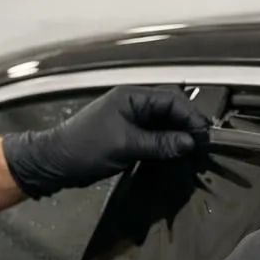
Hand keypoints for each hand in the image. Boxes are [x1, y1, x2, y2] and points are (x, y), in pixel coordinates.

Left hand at [2, 86, 209, 197]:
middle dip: (187, 125)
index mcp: (132, 96)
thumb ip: (159, 143)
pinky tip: (175, 155)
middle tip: (202, 145)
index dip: (191, 116)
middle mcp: (134, 104)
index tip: (204, 136)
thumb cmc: (84, 148)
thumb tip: (190, 143)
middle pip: (170, 109)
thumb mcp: (125, 145)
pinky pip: (154, 136)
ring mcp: (131, 120)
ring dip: (178, 136)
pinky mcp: (128, 136)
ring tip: (193, 151)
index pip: (172, 99)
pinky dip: (166, 145)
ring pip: (164, 124)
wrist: (55, 163)